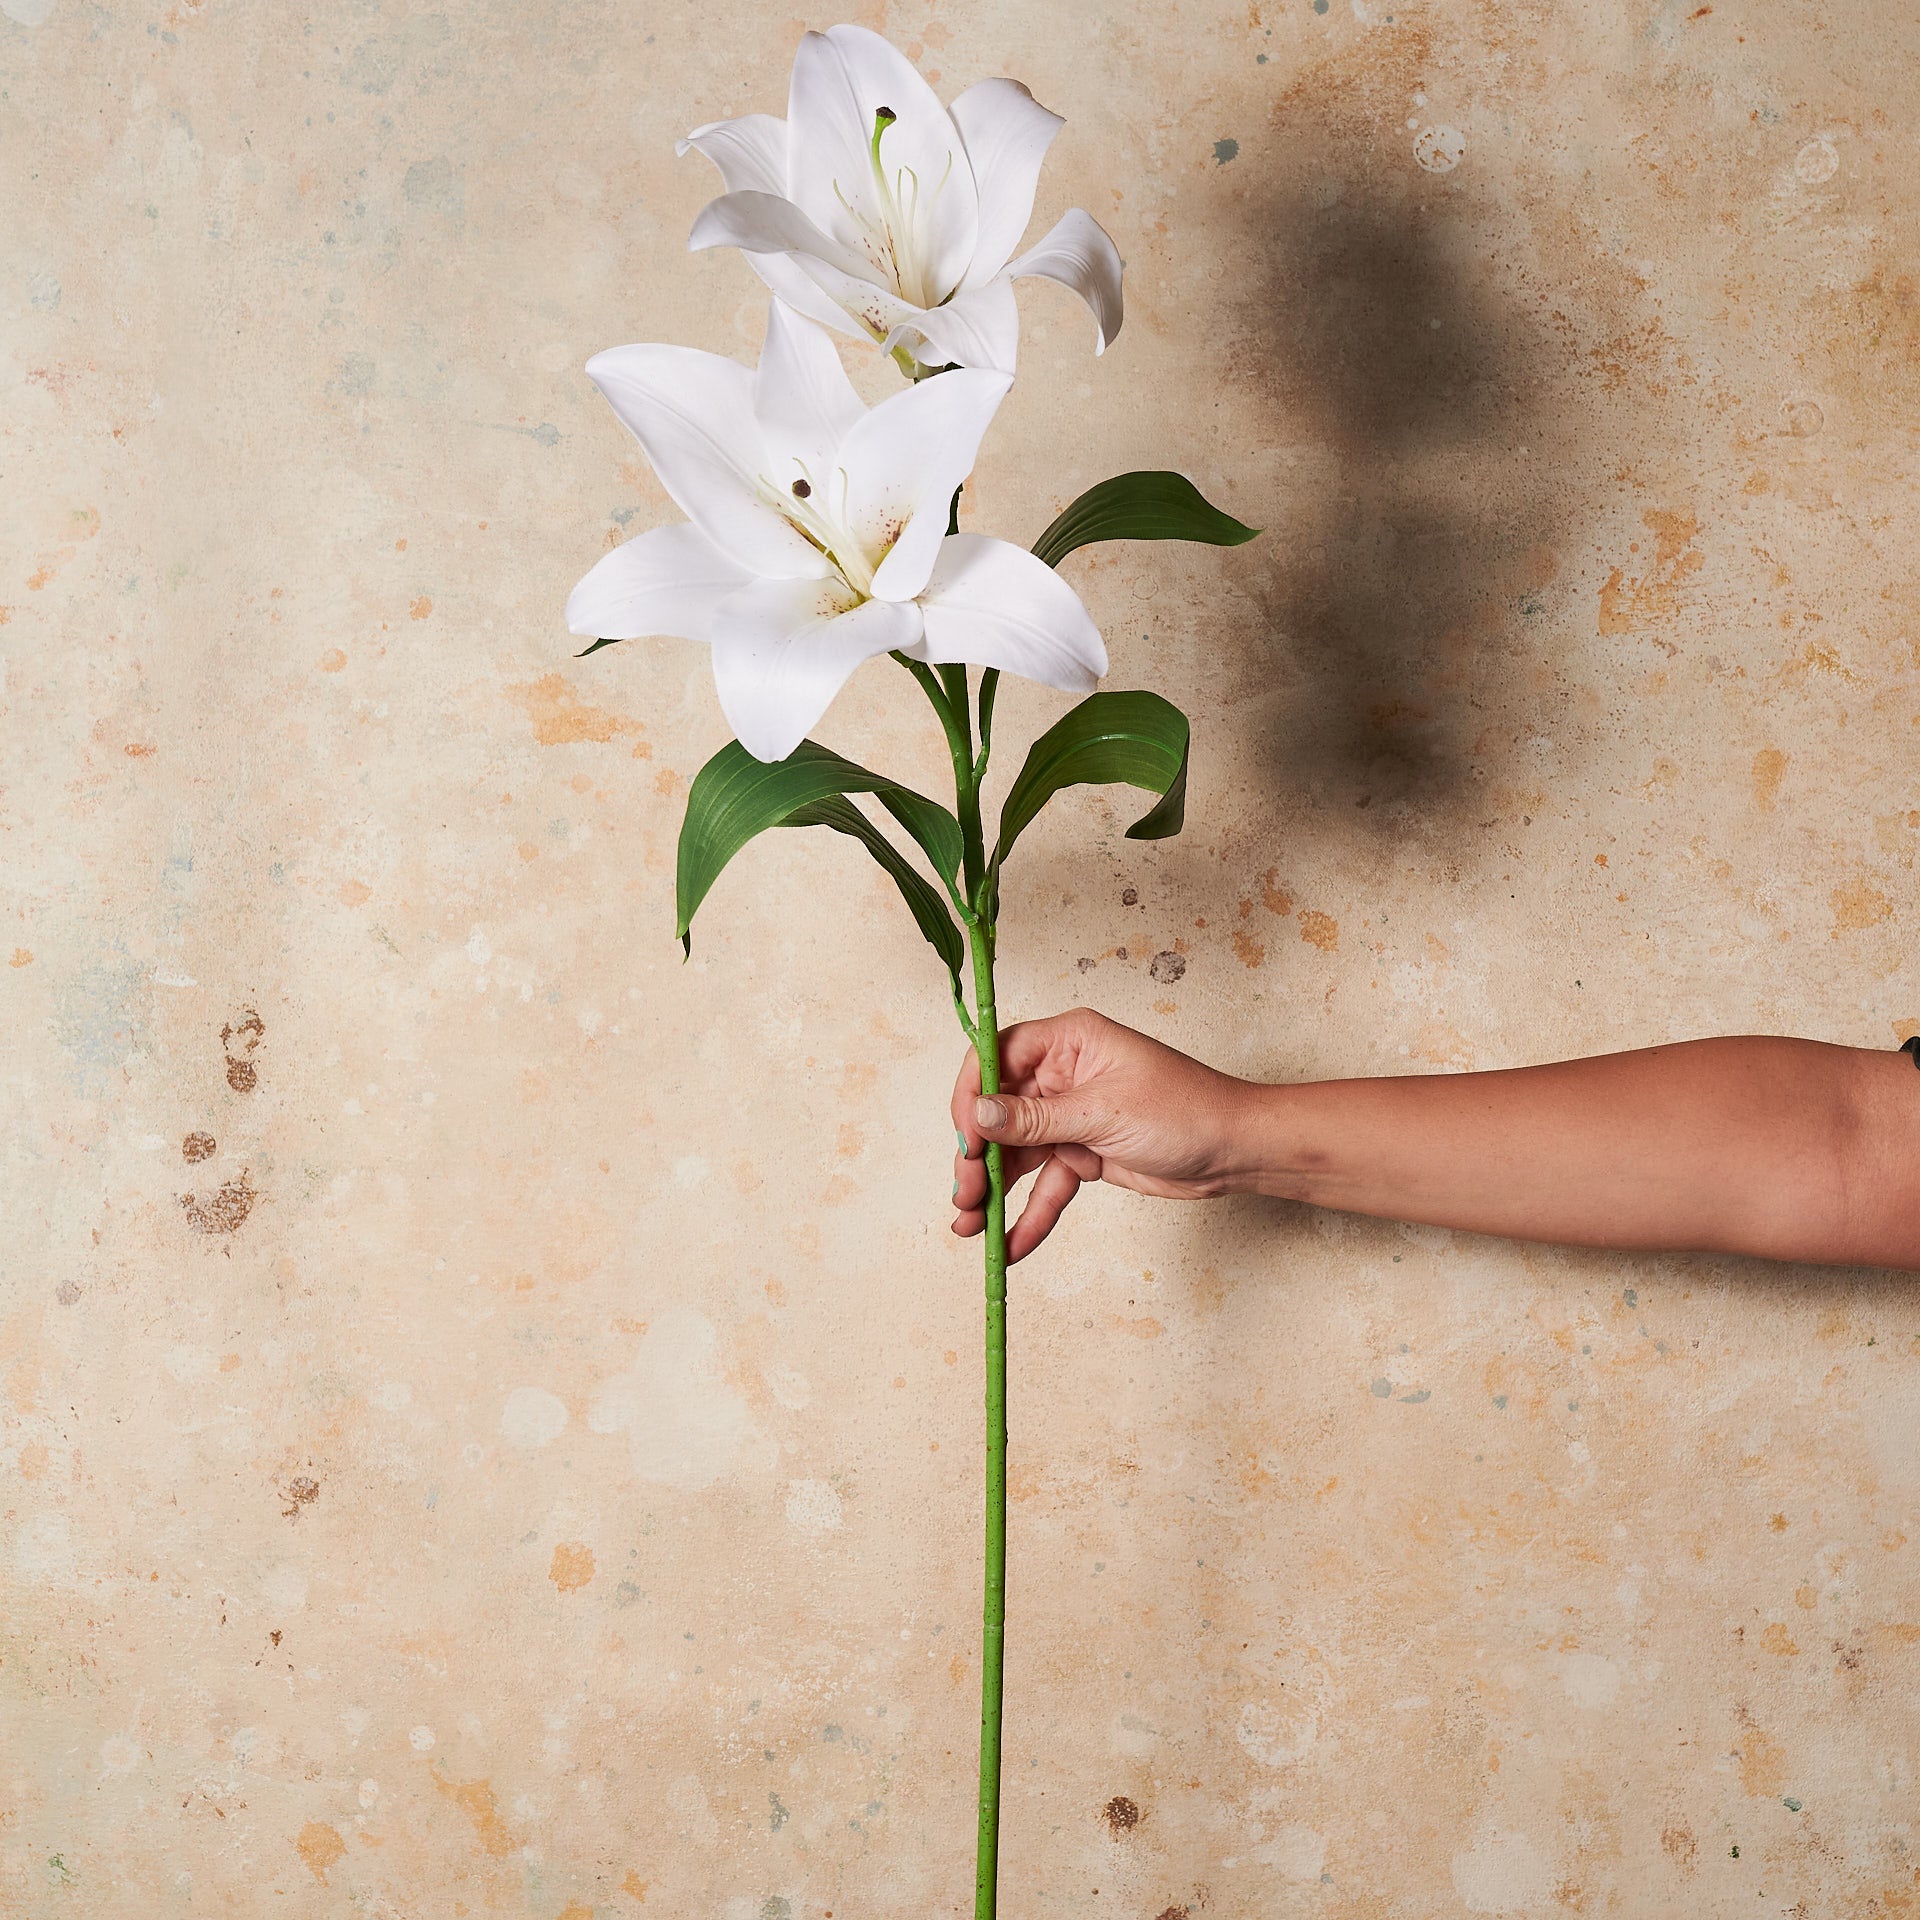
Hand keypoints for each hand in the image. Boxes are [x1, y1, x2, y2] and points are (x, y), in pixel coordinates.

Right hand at [950, 1009, 1255, 1261]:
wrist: (1236, 1152)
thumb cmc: (1187, 1111)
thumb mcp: (1103, 1113)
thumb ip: (1036, 1119)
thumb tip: (978, 1114)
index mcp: (1070, 1041)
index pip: (998, 1057)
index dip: (972, 1095)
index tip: (964, 1138)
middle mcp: (1065, 1074)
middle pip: (1000, 1112)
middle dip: (978, 1156)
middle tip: (964, 1195)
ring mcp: (1072, 1116)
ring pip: (1018, 1154)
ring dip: (994, 1191)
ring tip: (971, 1227)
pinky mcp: (1084, 1153)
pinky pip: (1047, 1184)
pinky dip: (1031, 1214)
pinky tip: (1011, 1244)